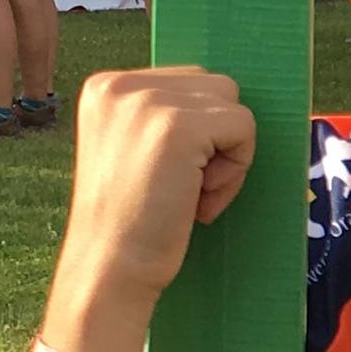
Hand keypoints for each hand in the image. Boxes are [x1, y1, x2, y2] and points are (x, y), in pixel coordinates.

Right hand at [43, 68, 256, 351]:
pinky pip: (244, 127)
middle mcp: (120, 84)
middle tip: (186, 191)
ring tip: (192, 196)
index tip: (169, 178)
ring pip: (233, 106)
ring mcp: (148, 101)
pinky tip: (200, 201)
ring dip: (228, 156)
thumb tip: (229, 104)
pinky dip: (237, 168)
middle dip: (216, 140)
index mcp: (106, 87)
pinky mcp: (178, 125)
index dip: (199, 134)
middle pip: (215, 87)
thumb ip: (164, 118)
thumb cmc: (131, 222)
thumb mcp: (134, 150)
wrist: (109, 268)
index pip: (188, 83)